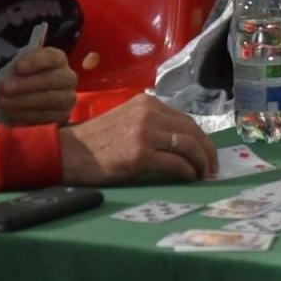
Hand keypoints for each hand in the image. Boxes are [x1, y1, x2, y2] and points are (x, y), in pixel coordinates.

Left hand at [0, 47, 77, 125]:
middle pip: (51, 80)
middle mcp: (68, 78)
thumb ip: (17, 66)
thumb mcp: (21, 65)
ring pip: (50, 99)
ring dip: (24, 101)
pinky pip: (47, 116)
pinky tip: (12, 112)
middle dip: (26, 85)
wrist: (32, 94)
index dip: (35, 62)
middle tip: (5, 88)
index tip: (18, 67)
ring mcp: (68, 98)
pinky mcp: (63, 115)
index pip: (51, 57)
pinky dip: (27, 114)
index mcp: (59, 60)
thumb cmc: (25, 76)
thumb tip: (10, 74)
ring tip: (4, 103)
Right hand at [57, 95, 216, 184]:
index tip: (207, 152)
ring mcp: (145, 133)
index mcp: (146, 103)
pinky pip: (175, 163)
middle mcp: (148, 113)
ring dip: (201, 162)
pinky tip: (189, 177)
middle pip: (191, 131)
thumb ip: (152, 124)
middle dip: (206, 150)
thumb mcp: (126, 120)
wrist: (67, 152)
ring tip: (204, 174)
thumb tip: (182, 143)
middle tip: (212, 166)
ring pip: (187, 145)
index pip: (185, 120)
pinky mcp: (140, 154)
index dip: (200, 138)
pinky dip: (187, 171)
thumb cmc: (96, 141)